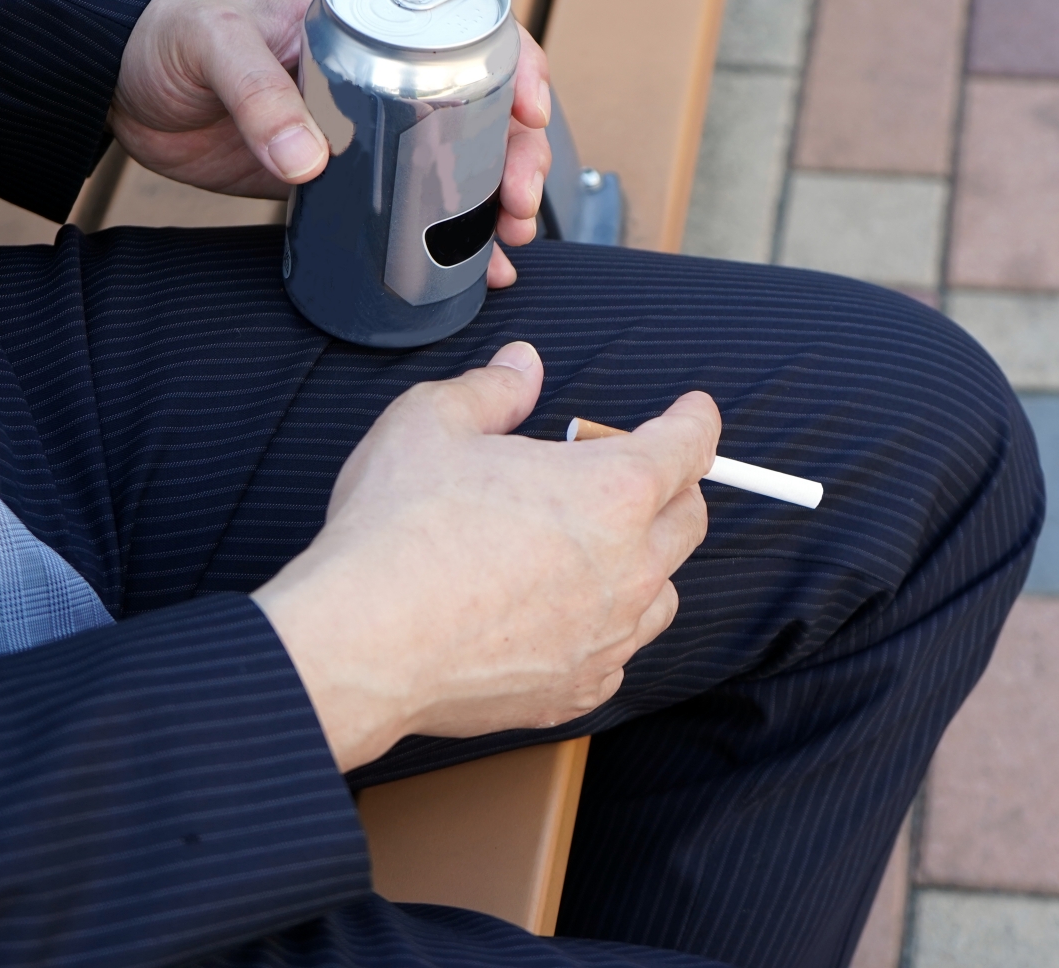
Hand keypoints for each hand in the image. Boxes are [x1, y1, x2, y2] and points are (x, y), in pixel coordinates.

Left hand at [109, 0, 553, 287]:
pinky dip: (445, 239)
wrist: (119, 85)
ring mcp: (370, 128)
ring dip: (495, 201)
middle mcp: (386, 71)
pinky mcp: (345, 178)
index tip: (529, 112)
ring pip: (459, 162)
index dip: (516, 65)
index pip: (468, 30)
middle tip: (518, 201)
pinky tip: (476, 269)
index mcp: (369, 18)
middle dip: (518, 155)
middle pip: (481, 108)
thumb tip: (310, 164)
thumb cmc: (171, 35)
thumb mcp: (217, 46)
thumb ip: (260, 98)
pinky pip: (410, 206)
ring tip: (510, 239)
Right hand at [250, 341, 719, 771]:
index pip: (689, 444)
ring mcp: (607, 635)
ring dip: (644, 561)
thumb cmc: (398, 534)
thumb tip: (520, 368)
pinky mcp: (576, 690)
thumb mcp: (433, 421)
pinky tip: (567, 613)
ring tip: (599, 545)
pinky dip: (604, 629)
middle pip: (689, 518)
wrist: (363, 645)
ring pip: (661, 592)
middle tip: (630, 470)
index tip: (693, 413)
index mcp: (614, 490)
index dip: (695, 419)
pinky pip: (617, 654)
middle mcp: (629, 566)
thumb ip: (492, 388)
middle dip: (674, 486)